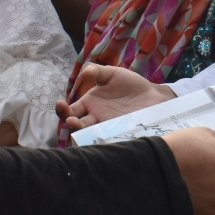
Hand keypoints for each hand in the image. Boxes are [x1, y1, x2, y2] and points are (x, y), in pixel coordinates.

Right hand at [57, 63, 174, 132]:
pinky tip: (100, 138)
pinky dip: (102, 142)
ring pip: (89, 135)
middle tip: (71, 120)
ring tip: (81, 128)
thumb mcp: (113, 74)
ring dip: (82, 134)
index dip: (63, 110)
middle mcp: (95, 118)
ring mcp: (106, 128)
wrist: (152, 96)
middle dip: (71, 123)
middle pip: (76, 126)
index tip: (62, 104)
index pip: (71, 110)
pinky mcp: (119, 134)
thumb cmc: (130, 84)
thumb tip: (84, 73)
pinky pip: (108, 140)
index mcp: (89, 104)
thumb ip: (98, 72)